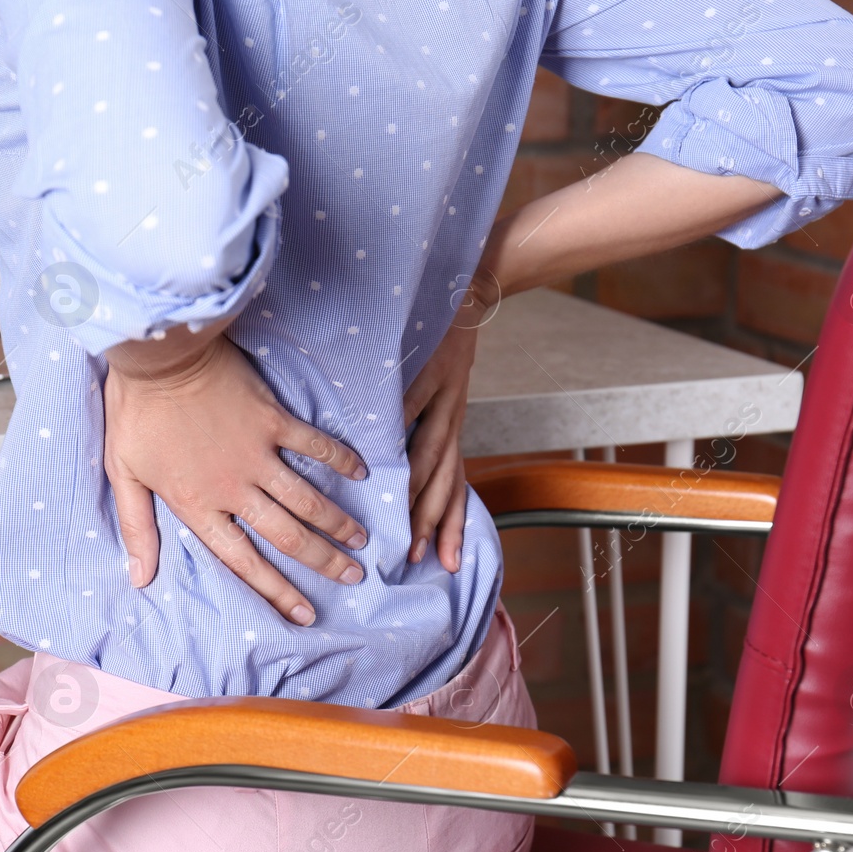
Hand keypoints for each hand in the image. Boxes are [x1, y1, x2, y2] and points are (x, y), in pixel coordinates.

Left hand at [104, 335, 369, 625]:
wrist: (159, 355)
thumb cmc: (136, 413)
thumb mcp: (124, 474)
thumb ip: (137, 529)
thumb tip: (138, 579)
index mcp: (199, 506)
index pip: (242, 562)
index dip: (275, 592)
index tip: (304, 615)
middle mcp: (235, 488)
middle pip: (287, 536)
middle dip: (323, 562)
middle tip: (353, 577)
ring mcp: (258, 454)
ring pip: (307, 499)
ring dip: (337, 522)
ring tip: (361, 541)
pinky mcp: (273, 420)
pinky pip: (314, 445)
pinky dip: (339, 459)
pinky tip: (360, 473)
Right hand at [403, 275, 492, 571]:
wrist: (473, 287)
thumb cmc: (442, 339)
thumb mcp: (436, 389)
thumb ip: (413, 422)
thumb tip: (383, 456)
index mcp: (452, 426)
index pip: (454, 487)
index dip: (451, 526)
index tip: (445, 564)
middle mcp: (454, 418)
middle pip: (445, 481)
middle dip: (430, 522)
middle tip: (414, 556)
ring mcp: (446, 395)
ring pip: (430, 452)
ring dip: (415, 487)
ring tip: (398, 514)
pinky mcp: (433, 368)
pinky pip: (410, 402)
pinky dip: (396, 427)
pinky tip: (379, 448)